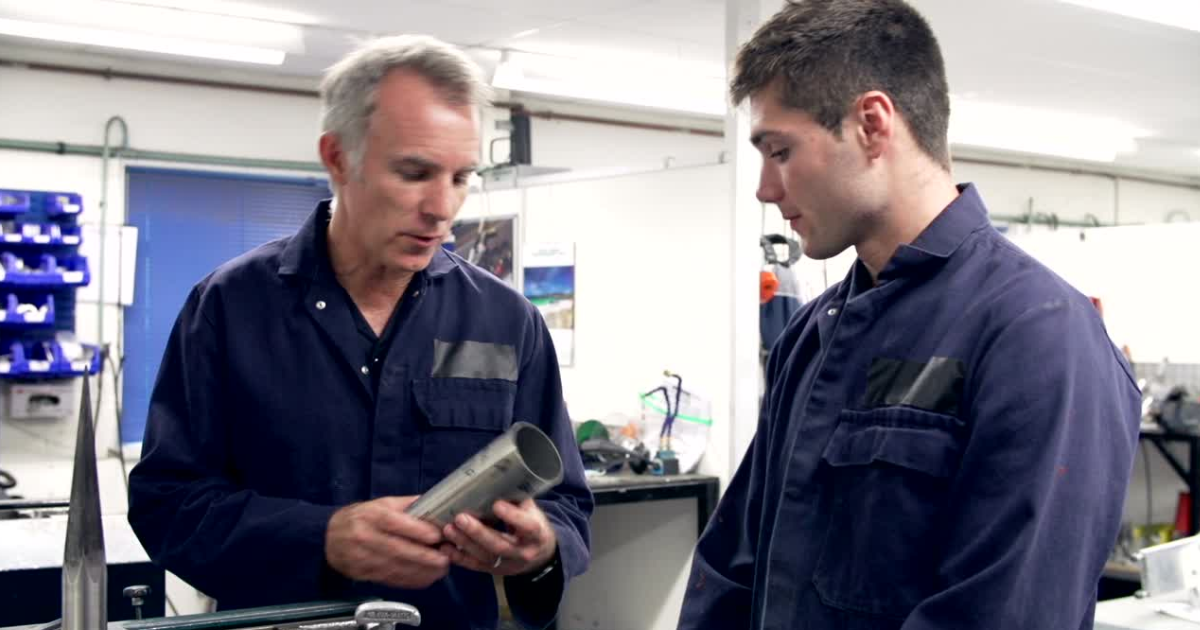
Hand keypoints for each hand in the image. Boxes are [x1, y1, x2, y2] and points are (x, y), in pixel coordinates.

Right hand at [325, 496, 449, 589]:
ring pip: (394, 567)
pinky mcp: (362, 573)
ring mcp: (361, 557)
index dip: (416, 530)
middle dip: (423, 556)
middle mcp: (364, 536)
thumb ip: (407, 505)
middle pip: (396, 549)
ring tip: (441, 570)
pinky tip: (426, 578)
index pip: (394, 523)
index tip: (436, 536)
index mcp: (371, 515)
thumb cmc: (360, 517)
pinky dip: (410, 580)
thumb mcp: (380, 504)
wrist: (327, 537)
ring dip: (420, 571)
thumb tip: (436, 503)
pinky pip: (389, 579)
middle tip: (445, 558)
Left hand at [441, 498, 556, 575]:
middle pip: (500, 545)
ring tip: (448, 529)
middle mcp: (523, 552)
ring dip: (464, 543)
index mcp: (537, 534)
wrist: (540, 555)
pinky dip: (459, 558)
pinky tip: (445, 548)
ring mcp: (508, 564)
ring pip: (485, 556)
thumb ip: (517, 499)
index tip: (496, 504)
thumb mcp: (532, 511)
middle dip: (478, 532)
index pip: (527, 526)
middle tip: (460, 518)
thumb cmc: (532, 525)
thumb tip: (497, 479)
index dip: (512, 516)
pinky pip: (475, 566)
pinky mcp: (494, 570)